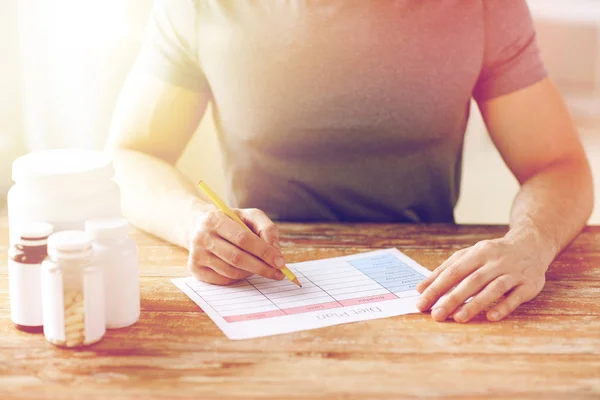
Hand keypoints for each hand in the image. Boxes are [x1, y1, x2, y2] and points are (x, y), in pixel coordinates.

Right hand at [188, 207, 286, 284]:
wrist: (200, 226)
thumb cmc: (231, 221)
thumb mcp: (250, 216)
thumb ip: (267, 229)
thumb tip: (276, 252)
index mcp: (215, 219)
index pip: (243, 239)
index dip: (264, 251)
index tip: (280, 261)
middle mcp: (202, 237)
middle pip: (237, 258)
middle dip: (261, 267)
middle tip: (278, 273)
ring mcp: (196, 254)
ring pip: (231, 272)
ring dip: (250, 272)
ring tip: (258, 266)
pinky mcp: (194, 268)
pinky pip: (223, 280)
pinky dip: (238, 278)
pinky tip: (242, 269)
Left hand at [415, 235, 550, 322]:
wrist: (531, 244)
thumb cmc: (492, 254)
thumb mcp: (469, 255)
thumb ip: (445, 270)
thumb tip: (420, 288)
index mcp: (478, 252)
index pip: (453, 271)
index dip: (436, 287)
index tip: (422, 302)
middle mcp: (495, 261)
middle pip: (471, 281)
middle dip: (453, 299)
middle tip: (437, 315)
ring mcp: (513, 272)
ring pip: (493, 288)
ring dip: (476, 304)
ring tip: (459, 318)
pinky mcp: (529, 284)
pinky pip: (516, 296)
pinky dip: (504, 306)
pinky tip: (491, 317)